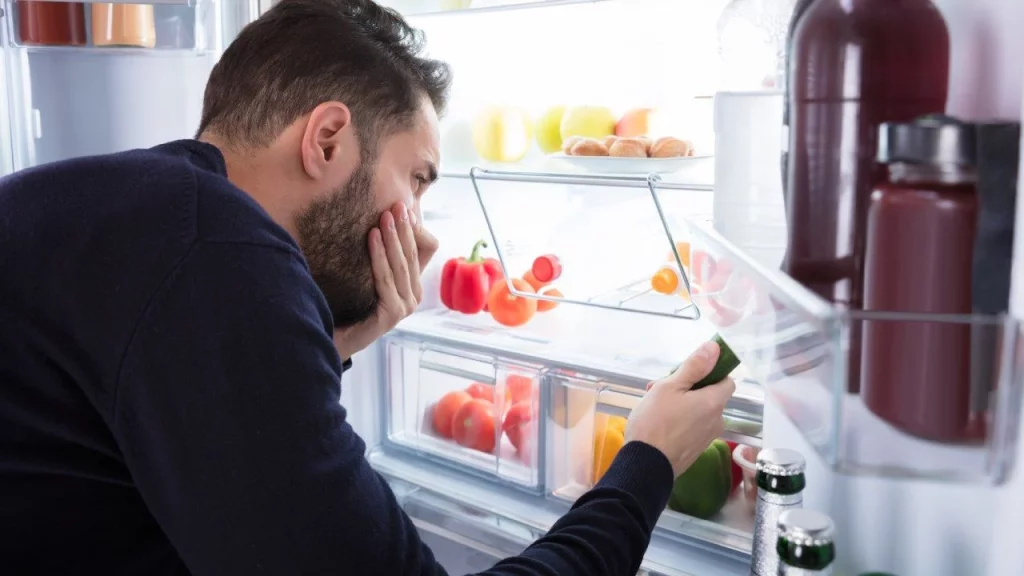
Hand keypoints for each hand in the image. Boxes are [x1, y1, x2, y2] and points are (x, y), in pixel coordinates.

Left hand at [333, 202, 437, 359]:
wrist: (334, 337)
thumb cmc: (349, 304)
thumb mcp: (368, 273)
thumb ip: (379, 255)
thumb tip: (381, 219)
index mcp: (412, 286)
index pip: (422, 251)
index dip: (414, 230)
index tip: (404, 209)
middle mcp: (413, 297)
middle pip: (412, 255)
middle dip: (404, 228)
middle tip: (396, 205)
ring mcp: (405, 307)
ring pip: (400, 265)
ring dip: (393, 238)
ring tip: (384, 216)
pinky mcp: (392, 315)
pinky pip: (385, 279)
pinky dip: (378, 256)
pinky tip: (372, 237)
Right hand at [625, 341, 735, 477]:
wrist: (646, 465)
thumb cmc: (655, 421)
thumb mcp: (669, 387)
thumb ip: (694, 366)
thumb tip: (715, 348)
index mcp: (714, 402)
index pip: (727, 381)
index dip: (711, 374)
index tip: (689, 374)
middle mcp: (717, 420)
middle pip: (711, 397)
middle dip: (689, 389)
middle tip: (661, 389)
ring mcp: (707, 438)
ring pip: (700, 412)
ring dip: (683, 405)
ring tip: (655, 407)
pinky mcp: (696, 450)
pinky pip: (693, 428)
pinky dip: (681, 422)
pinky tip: (659, 423)